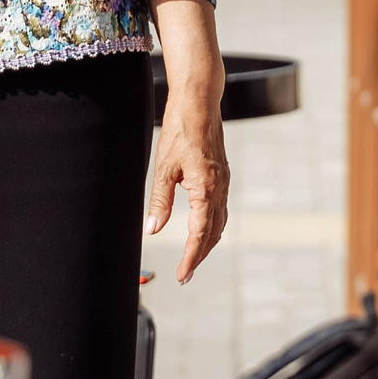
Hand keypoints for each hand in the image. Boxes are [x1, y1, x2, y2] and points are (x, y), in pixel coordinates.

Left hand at [148, 91, 228, 283]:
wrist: (199, 103)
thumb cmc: (180, 131)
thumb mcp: (163, 168)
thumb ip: (160, 201)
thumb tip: (153, 229)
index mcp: (206, 188)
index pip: (199, 234)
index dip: (191, 258)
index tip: (182, 275)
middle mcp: (220, 187)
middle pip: (213, 233)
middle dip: (200, 255)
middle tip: (184, 274)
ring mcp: (224, 181)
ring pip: (219, 222)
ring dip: (207, 242)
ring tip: (192, 257)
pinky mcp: (222, 174)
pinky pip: (221, 208)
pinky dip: (212, 225)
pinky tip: (202, 227)